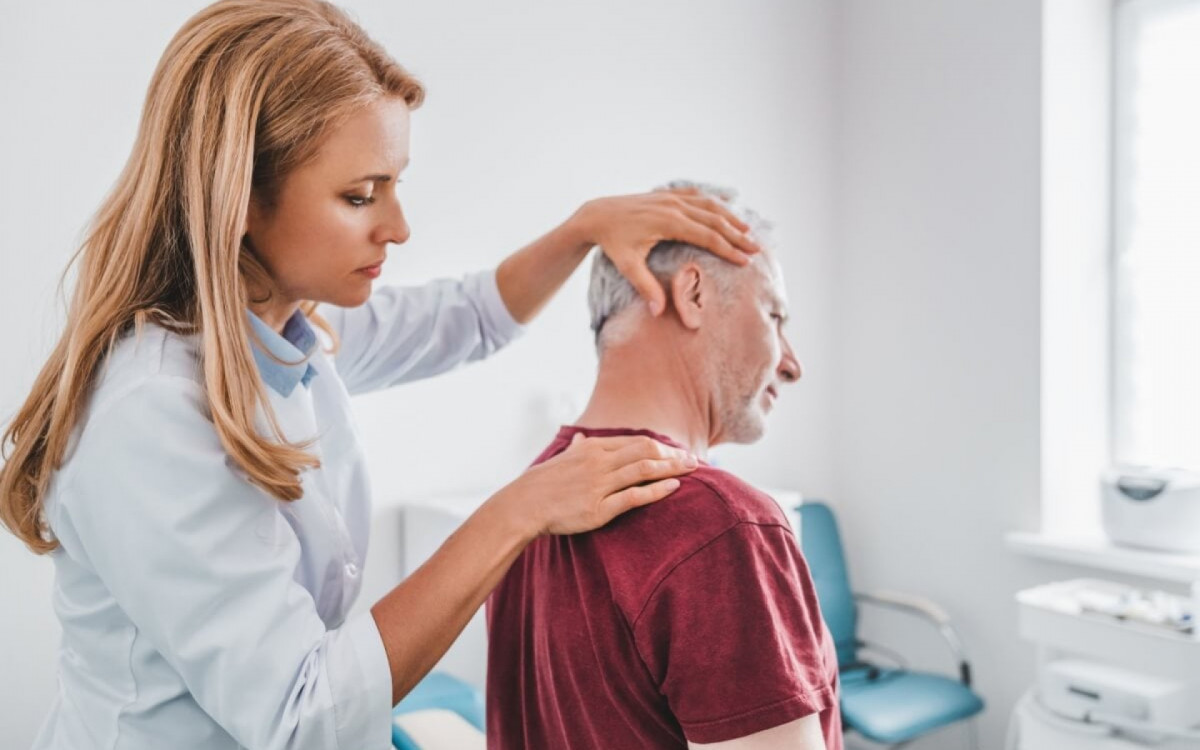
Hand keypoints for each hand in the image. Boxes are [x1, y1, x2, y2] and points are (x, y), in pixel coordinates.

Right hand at [493, 433, 698, 536]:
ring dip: (672, 468)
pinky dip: (657, 490)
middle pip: (646, 451)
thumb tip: (581, 437)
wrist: (524, 504)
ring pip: (644, 470)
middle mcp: (599, 462)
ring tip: (692, 470)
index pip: (636, 442)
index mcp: (593, 448)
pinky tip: (674, 486)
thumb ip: (577, 447)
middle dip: (673, 455)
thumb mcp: (562, 459)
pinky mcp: (599, 508)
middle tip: (696, 461)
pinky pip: (634, 496)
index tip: (679, 453)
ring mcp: (599, 484)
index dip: (662, 447)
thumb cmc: (544, 483)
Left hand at [571, 187, 761, 314]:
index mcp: (669, 221)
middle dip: (737, 235)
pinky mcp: (667, 195)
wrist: (597, 215)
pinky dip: (714, 201)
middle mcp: (674, 206)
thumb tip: (658, 312)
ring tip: (747, 231)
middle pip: (715, 220)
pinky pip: (696, 195)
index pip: (708, 236)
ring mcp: (671, 197)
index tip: (745, 261)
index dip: (728, 249)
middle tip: (757, 249)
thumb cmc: (612, 242)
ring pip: (709, 205)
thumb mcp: (627, 265)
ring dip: (730, 217)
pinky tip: (726, 206)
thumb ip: (645, 287)